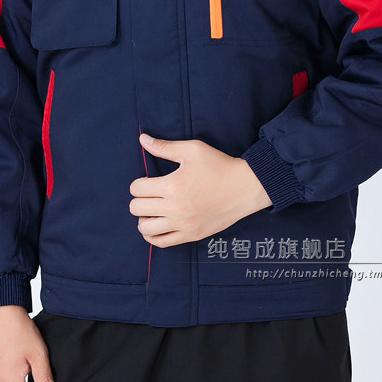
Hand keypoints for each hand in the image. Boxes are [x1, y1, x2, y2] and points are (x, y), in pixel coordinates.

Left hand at [130, 133, 272, 246]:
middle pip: (136, 208)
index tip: (148, 181)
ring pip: (145, 229)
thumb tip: (142, 139)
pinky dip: (152, 236)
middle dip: (139, 199)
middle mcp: (175, 208)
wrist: (244, 187)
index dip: (139, 182)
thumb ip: (164, 147)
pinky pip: (161, 243)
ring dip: (143, 218)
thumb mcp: (192, 150)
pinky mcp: (191, 235)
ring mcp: (183, 224)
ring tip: (152, 211)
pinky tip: (156, 226)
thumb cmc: (219, 166)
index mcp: (172, 186)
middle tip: (150, 194)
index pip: (137, 188)